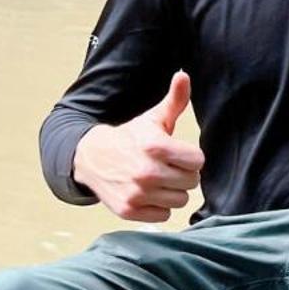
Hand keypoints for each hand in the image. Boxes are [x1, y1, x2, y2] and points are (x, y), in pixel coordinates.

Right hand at [72, 71, 204, 223]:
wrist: (91, 158)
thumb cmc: (130, 137)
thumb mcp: (153, 118)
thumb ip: (174, 100)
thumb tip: (184, 75)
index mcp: (155, 145)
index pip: (198, 161)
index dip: (190, 157)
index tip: (178, 153)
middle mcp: (146, 171)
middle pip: (191, 182)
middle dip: (183, 174)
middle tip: (167, 167)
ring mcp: (137, 193)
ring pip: (180, 201)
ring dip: (172, 191)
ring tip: (158, 179)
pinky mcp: (129, 211)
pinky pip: (163, 215)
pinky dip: (158, 206)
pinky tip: (148, 193)